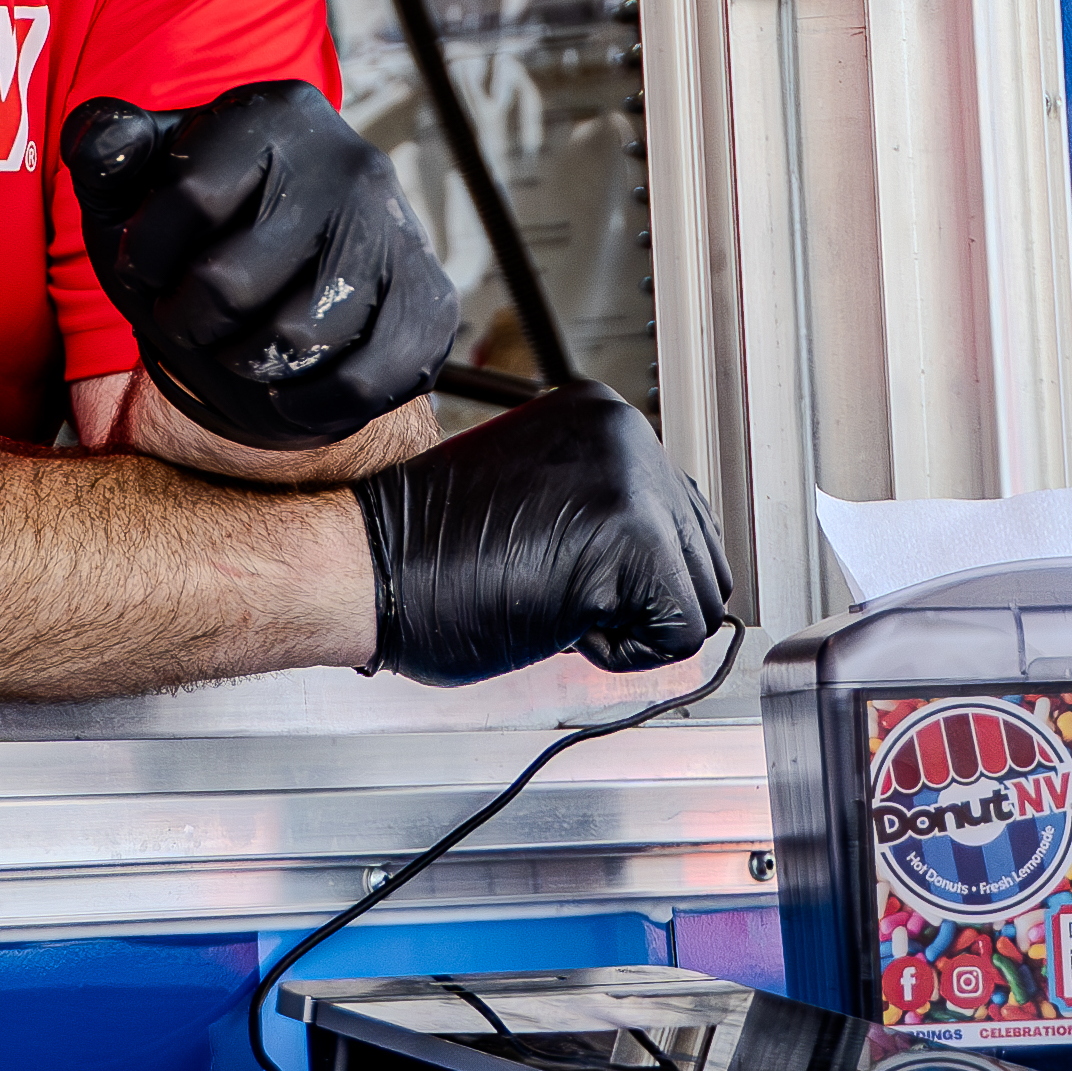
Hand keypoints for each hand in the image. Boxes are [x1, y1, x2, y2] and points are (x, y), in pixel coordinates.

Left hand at [60, 84, 460, 453]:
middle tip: (188, 317)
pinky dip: (305, 406)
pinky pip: (359, 383)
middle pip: (228, 283)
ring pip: (292, 338)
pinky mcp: (430, 307)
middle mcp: (350, 162)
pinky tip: (282, 389)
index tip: (144, 266)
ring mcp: (397, 234)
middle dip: (187, 320)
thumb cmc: (195, 238)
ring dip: (240, 362)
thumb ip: (105, 147)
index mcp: (277, 113)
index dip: (144, 255)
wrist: (283, 294)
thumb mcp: (134, 187)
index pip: (189, 198)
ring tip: (232, 346)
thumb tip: (103, 141)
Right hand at [351, 385, 735, 684]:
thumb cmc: (430, 551)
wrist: (370, 567)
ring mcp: (636, 481)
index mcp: (603, 418)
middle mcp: (628, 435)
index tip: (560, 569)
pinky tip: (559, 621)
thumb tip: (673, 557)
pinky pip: (679, 635)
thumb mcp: (541, 502)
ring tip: (555, 600)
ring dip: (632, 623)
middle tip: (553, 589)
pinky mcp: (636, 539)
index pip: (679, 514)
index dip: (628, 571)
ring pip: (699, 596)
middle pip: (702, 555)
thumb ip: (608, 507)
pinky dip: (622, 653)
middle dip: (640, 598)